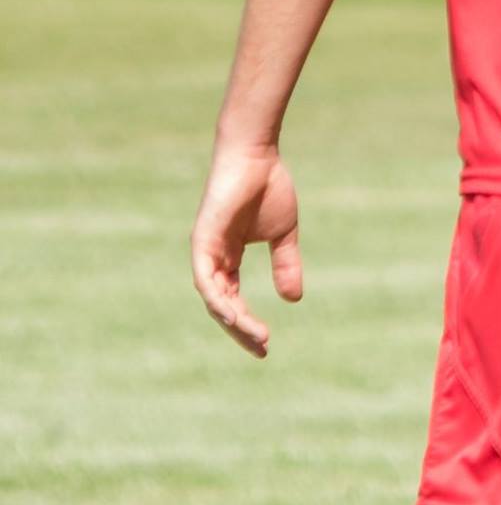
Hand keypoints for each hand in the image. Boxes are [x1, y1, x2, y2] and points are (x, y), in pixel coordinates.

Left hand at [191, 146, 302, 357]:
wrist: (256, 156)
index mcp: (228, 258)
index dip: (247, 324)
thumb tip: (293, 299)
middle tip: (262, 348)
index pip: (233, 300)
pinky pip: (207, 280)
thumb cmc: (268, 187)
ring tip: (256, 336)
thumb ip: (286, 264)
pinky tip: (233, 315)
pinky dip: (219, 299)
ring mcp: (205, 252)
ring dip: (233, 320)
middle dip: (241, 329)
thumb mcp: (284, 234)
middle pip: (222, 306)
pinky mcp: (202, 242)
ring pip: (213, 298)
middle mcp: (213, 260)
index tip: (266, 345)